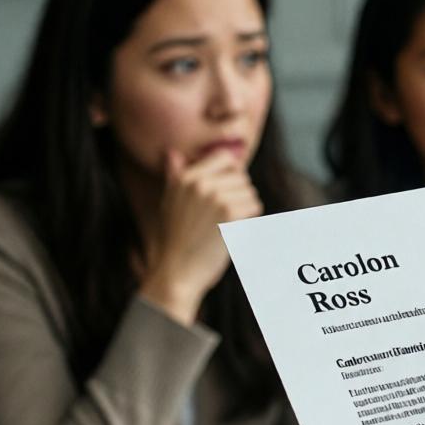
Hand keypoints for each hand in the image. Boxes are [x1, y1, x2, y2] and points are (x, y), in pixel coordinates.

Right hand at [138, 149, 262, 324]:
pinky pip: (254, 206)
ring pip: (250, 192)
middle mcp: (199, 182)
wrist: (178, 271)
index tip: (228, 192)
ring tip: (224, 226)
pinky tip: (232, 232)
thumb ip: (174, 176)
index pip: (224, 157)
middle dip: (239, 195)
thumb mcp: (169, 203)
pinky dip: (249, 220)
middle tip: (222, 218)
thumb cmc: (176, 240)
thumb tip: (174, 153)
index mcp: (185, 177)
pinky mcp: (229, 212)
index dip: (233, 173)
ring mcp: (214, 196)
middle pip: (241, 176)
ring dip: (245, 209)